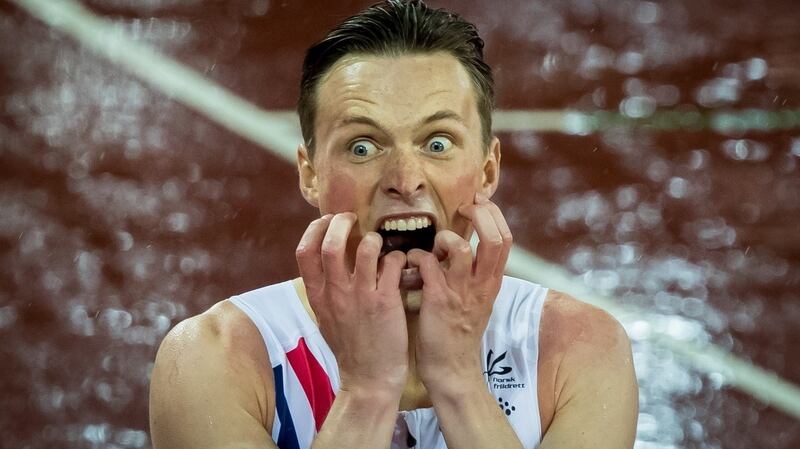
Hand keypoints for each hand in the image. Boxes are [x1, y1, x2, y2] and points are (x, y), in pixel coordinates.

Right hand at [296, 213, 408, 396]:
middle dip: (341, 222)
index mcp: (318, 296)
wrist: (369, 380)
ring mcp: (361, 297)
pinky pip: (392, 264)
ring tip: (379, 243)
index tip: (326, 221)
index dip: (314, 230)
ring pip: (365, 248)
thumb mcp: (325, 318)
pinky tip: (401, 264)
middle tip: (352, 219)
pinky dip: (398, 257)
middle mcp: (336, 293)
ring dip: (374, 238)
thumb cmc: (350, 348)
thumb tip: (326, 266)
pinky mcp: (386, 302)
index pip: (303, 252)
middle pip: (330, 244)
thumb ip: (324, 292)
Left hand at [407, 194, 512, 395]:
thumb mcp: (478, 299)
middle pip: (495, 238)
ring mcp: (461, 292)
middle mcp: (481, 284)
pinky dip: (417, 257)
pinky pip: (429, 264)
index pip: (506, 238)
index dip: (493, 214)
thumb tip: (465, 244)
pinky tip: (411, 264)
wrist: (451, 368)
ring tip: (434, 247)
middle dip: (480, 215)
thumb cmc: (459, 332)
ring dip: (445, 238)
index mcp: (492, 281)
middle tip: (464, 209)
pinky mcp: (438, 300)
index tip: (477, 203)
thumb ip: (475, 273)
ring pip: (463, 248)